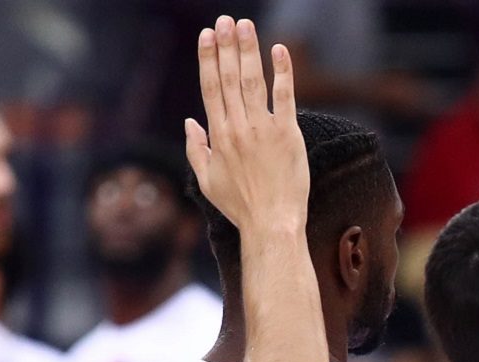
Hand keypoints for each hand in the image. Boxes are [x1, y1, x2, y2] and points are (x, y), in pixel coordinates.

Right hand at [184, 17, 306, 233]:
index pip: (210, 88)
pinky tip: (279, 50)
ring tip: (244, 25)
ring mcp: (263, 129)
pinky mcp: (288, 134)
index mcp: (218, 136)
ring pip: (252, 81)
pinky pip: (285, 97)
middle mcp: (238, 127)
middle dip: (226, 46)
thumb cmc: (240, 206)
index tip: (206, 36)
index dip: (208, 59)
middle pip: (229, 78)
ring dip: (248, 50)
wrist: (271, 223)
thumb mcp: (206, 180)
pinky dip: (282, 72)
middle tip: (225, 20)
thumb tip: (190, 121)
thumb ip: (196, 148)